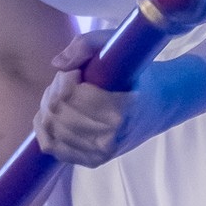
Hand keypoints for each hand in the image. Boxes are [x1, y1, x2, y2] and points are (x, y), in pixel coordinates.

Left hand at [33, 30, 132, 167]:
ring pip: (50, 128)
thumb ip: (86, 45)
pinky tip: (54, 112)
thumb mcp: (117, 46)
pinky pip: (51, 146)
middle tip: (70, 79)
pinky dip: (44, 127)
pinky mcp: (92, 161)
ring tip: (66, 94)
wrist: (160, 106)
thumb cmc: (137, 73)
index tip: (79, 71)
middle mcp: (110, 137)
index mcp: (119, 111)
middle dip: (56, 90)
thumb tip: (56, 64)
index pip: (69, 96)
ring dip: (50, 106)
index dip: (66, 78)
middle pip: (57, 111)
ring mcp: (101, 153)